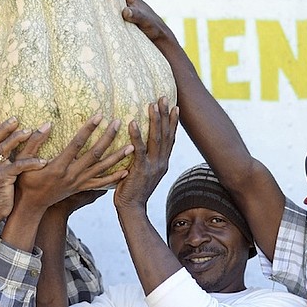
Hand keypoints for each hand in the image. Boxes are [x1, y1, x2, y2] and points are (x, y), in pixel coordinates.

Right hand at [0, 114, 47, 219]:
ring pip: (4, 149)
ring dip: (17, 139)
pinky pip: (18, 167)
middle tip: (16, 117)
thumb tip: (14, 159)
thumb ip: (4, 166)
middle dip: (5, 127)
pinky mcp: (4, 180)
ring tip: (30, 131)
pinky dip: (31, 163)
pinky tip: (43, 161)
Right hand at [13, 113, 132, 216]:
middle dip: (108, 137)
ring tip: (132, 146)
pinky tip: (126, 171)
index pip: (77, 143)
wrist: (31, 205)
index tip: (100, 115)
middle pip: (94, 154)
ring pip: (102, 169)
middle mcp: (72, 174)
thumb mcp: (23, 160)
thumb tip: (47, 124)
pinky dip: (114, 178)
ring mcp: (78, 183)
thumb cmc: (25, 180)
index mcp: (58, 166)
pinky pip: (101, 184)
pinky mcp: (81, 189)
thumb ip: (34, 142)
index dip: (89, 129)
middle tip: (118, 123)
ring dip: (117, 157)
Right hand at [99, 0, 175, 44]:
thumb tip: (124, 11)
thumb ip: (136, 16)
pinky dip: (104, 8)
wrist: (160, 39)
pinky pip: (112, 10)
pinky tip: (97, 11)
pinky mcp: (125, 19)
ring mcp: (127, 10)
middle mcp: (129, 2)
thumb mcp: (145, 21)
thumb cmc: (154, 29)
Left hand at [114, 97, 178, 213]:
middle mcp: (161, 162)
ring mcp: (153, 166)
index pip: (171, 138)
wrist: (131, 209)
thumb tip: (138, 145)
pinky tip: (133, 122)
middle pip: (166, 134)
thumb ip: (143, 158)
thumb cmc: (132, 189)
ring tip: (152, 104)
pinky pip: (139, 149)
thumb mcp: (142, 172)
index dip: (173, 122)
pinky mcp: (141, 170)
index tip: (175, 106)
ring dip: (154, 120)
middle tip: (164, 97)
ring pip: (156, 139)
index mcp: (163, 162)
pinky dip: (137, 135)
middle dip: (165, 114)